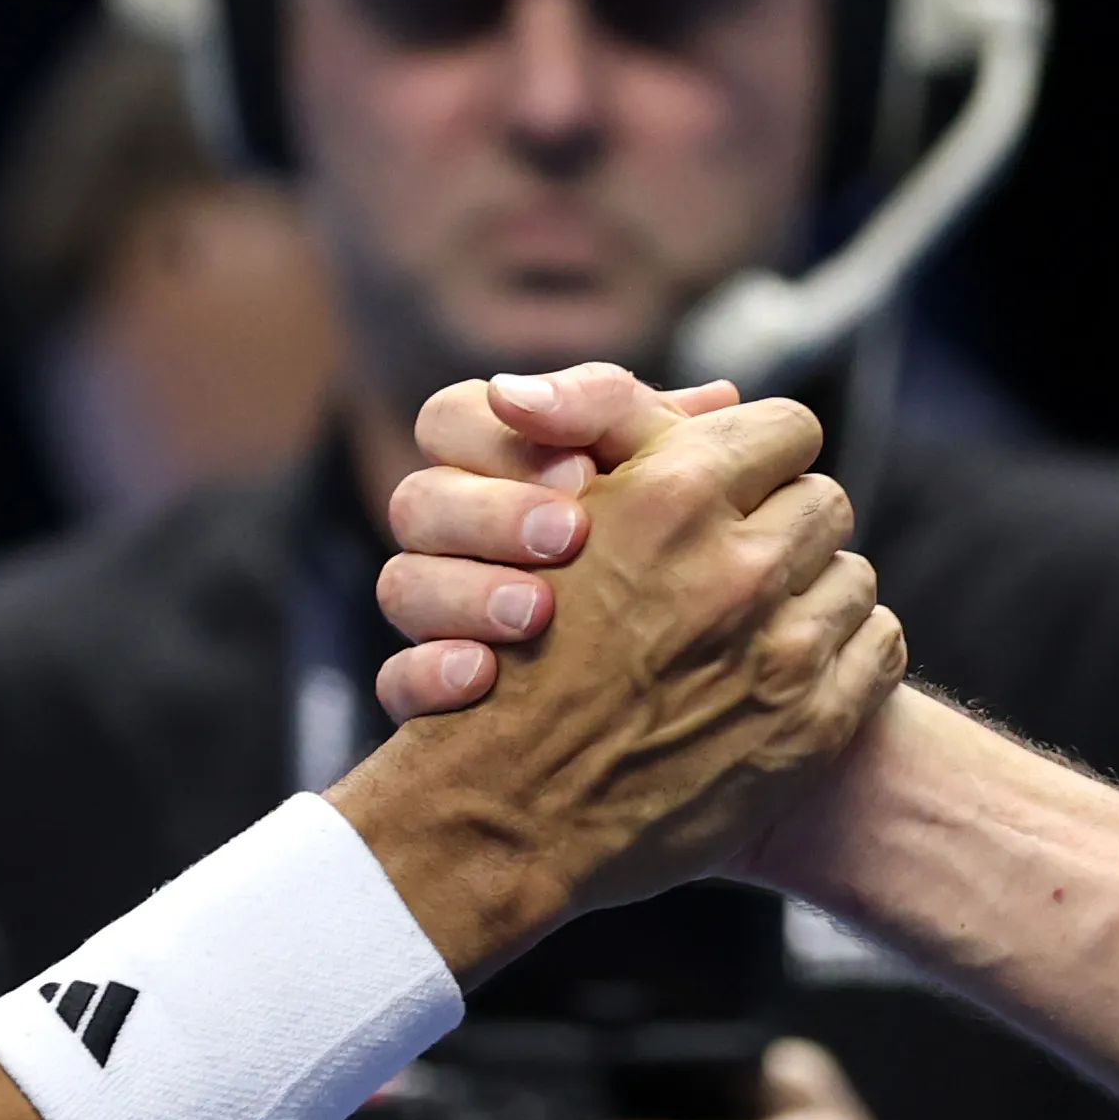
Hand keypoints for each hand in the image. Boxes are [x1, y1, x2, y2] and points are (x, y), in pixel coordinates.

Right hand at [331, 366, 904, 965]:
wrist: (503, 812)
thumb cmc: (513, 654)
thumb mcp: (555, 518)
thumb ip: (631, 438)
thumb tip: (726, 394)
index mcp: (673, 495)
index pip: (787, 427)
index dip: (761, 455)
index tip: (738, 486)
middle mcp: (735, 566)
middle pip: (826, 500)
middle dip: (787, 524)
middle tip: (743, 561)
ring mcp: (780, 650)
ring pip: (854, 574)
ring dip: (813, 592)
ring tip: (758, 623)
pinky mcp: (811, 726)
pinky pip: (881, 646)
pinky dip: (846, 653)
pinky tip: (788, 671)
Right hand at [366, 365, 720, 725]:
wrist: (634, 719)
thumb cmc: (654, 576)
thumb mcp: (665, 493)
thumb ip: (669, 440)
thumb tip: (722, 399)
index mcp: (491, 470)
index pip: (452, 419)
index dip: (501, 437)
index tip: (584, 473)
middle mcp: (451, 538)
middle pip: (418, 499)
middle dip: (492, 514)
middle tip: (568, 536)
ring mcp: (434, 619)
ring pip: (398, 584)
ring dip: (468, 592)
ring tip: (537, 613)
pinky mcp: (429, 697)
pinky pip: (396, 683)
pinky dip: (430, 675)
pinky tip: (482, 678)